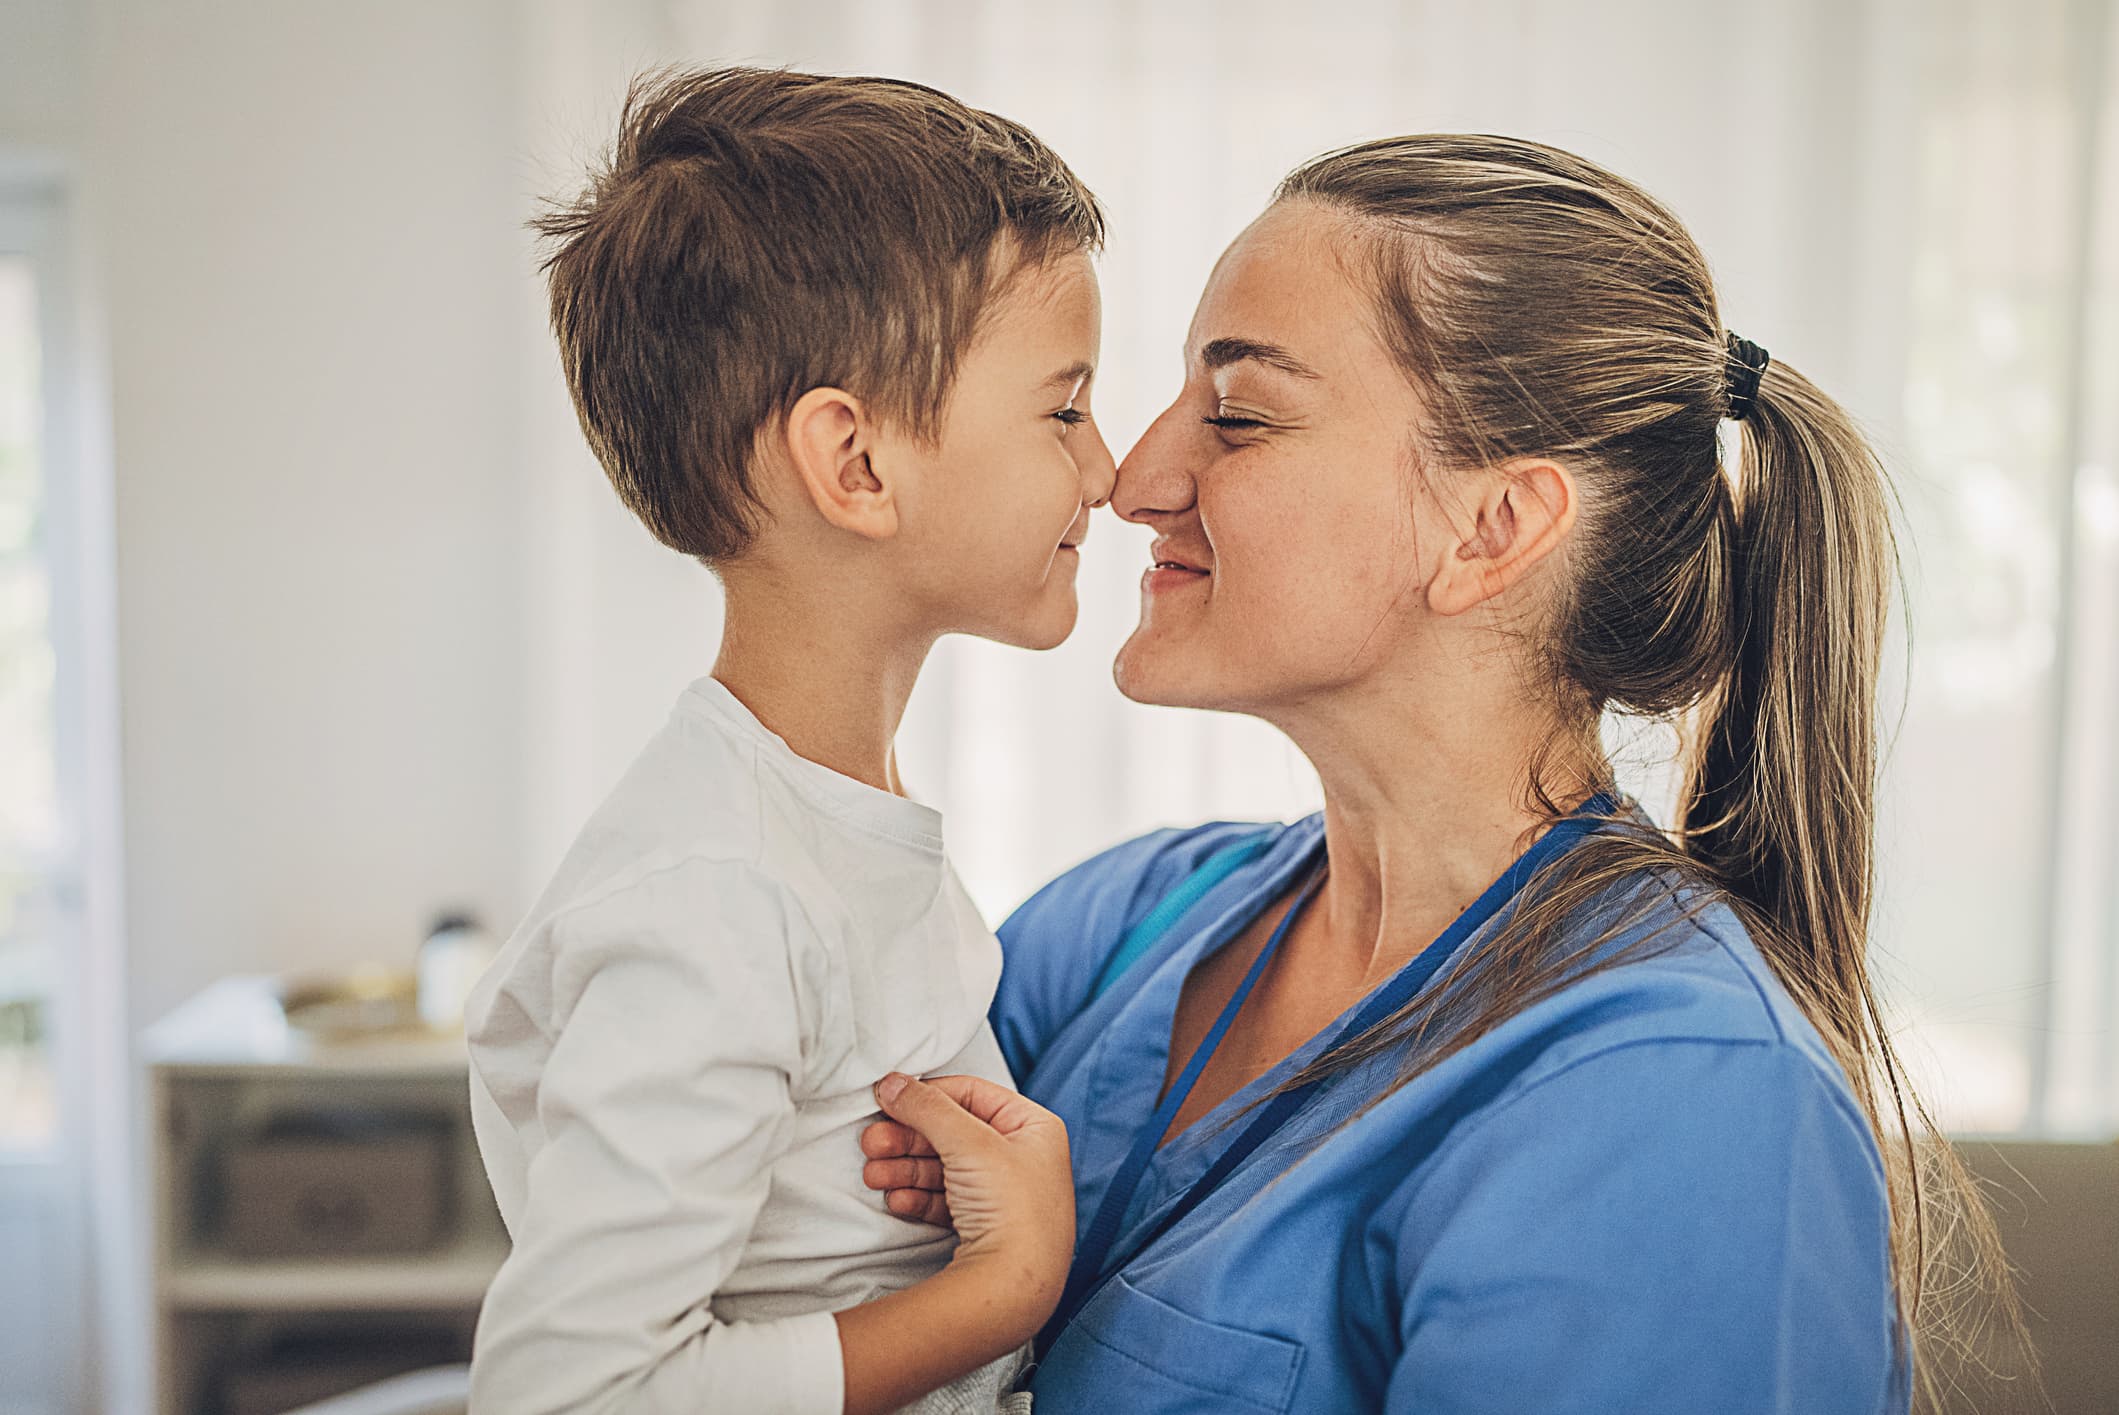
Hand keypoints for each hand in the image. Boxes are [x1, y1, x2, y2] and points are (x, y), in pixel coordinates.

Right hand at [868, 1073, 1073, 1305]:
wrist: (1015, 1290)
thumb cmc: (1012, 1210)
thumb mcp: (969, 1143)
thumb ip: (927, 1107)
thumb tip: (892, 1082)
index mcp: (1033, 1127)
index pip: (972, 1094)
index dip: (928, 1096)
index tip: (889, 1100)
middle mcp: (1023, 1159)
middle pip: (952, 1134)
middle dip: (907, 1139)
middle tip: (871, 1144)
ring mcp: (1005, 1197)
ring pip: (943, 1170)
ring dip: (904, 1170)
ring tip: (874, 1176)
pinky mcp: (986, 1229)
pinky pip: (945, 1202)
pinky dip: (918, 1198)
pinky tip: (897, 1202)